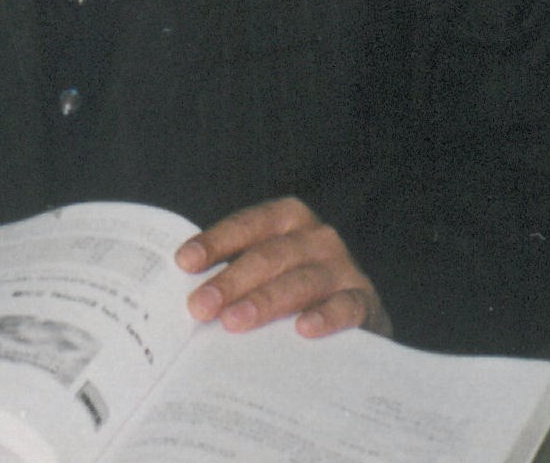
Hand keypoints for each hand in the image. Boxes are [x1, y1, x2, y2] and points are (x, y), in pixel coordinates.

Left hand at [174, 197, 391, 339]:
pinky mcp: (365, 302)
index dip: (216, 241)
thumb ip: (233, 273)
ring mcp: (344, 268)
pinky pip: (346, 306)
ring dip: (265, 301)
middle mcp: (318, 237)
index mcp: (289, 219)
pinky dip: (325, 316)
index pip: (249, 225)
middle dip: (231, 281)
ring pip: (301, 281)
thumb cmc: (294, 290)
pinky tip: (303, 329)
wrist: (355, 319)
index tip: (184, 262)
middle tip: (200, 307)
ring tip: (234, 322)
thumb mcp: (266, 272)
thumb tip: (185, 292)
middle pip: (269, 256)